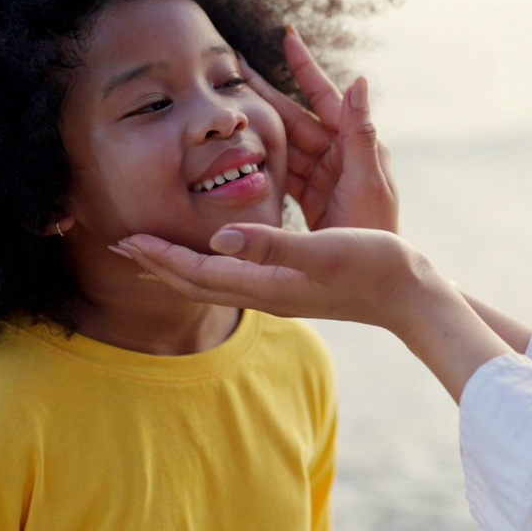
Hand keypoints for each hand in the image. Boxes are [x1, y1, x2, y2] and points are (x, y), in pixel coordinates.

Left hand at [114, 225, 513, 402]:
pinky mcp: (292, 285)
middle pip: (199, 282)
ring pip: (216, 281)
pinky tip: (215, 255)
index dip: (162, 255)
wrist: (409, 292)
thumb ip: (271, 243)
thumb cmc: (372, 264)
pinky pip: (236, 278)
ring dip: (180, 266)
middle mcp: (268, 292)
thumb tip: (218, 238)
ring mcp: (280, 292)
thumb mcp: (323, 248)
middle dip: (159, 263)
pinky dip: (211, 265)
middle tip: (122, 245)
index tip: (127, 239)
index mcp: (268, 284)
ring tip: (155, 253)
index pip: (200, 272)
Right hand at [242, 29, 396, 231]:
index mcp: (355, 144)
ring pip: (286, 143)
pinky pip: (284, 172)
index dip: (303, 67)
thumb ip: (361, 135)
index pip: (323, 97)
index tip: (286, 35)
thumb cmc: (380, 232)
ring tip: (229, 103)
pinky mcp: (313, 197)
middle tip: (235, 65)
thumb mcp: (369, 183)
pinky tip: (237, 151)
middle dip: (267, 91)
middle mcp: (339, 154)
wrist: (382, 281)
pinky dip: (262, 161)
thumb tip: (359, 80)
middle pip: (296, 117)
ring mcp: (324, 176)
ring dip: (260, 124)